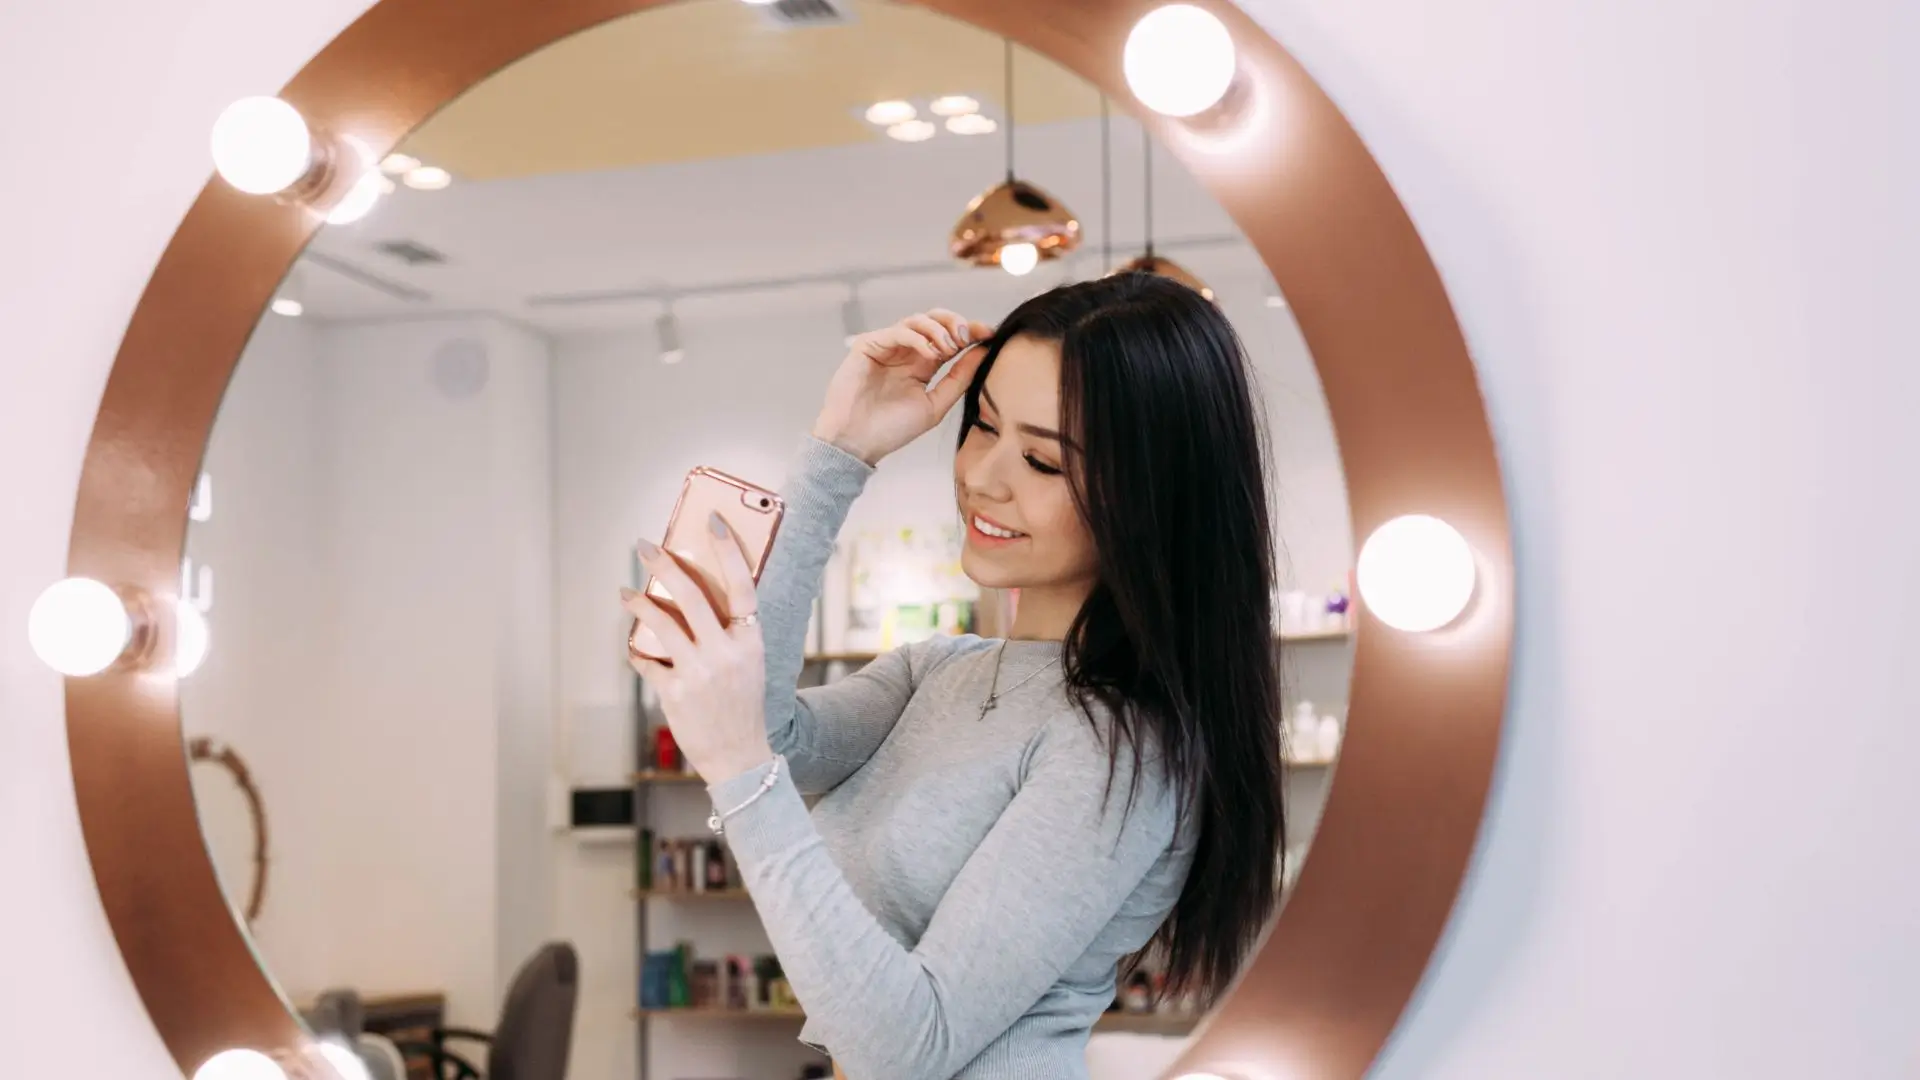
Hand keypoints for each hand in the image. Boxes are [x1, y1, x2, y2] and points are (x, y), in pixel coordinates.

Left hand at [622, 513, 773, 783]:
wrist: (740, 756)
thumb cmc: (743, 706)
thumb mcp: (750, 665)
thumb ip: (730, 634)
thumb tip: (693, 597)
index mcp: (751, 642)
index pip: (743, 586)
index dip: (728, 552)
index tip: (712, 522)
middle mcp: (726, 653)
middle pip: (692, 596)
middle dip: (664, 566)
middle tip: (644, 547)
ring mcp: (700, 673)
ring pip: (662, 623)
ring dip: (639, 603)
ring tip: (625, 592)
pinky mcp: (675, 693)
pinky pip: (648, 662)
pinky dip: (638, 653)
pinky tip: (633, 648)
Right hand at [811, 309, 993, 464]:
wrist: (857, 443)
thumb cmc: (891, 429)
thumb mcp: (936, 404)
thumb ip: (959, 377)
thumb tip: (983, 352)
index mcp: (922, 366)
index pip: (950, 339)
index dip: (971, 332)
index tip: (990, 333)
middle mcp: (905, 353)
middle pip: (935, 321)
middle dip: (955, 323)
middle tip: (966, 337)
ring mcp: (887, 347)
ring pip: (917, 320)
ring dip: (938, 329)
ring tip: (948, 348)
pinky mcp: (869, 345)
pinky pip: (898, 331)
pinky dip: (918, 337)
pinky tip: (931, 353)